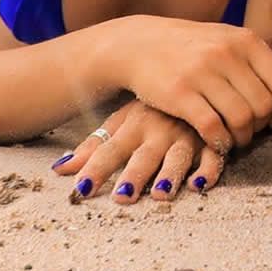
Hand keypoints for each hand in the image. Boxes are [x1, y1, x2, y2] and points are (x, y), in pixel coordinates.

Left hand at [51, 100, 224, 202]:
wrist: (188, 73)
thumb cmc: (151, 106)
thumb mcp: (121, 120)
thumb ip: (93, 147)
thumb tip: (59, 169)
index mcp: (133, 125)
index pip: (110, 149)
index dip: (96, 169)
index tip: (81, 189)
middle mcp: (158, 130)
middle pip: (143, 155)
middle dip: (134, 175)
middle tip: (122, 197)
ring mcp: (185, 134)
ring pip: (177, 156)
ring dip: (169, 174)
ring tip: (160, 194)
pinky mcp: (209, 139)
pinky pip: (213, 155)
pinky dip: (208, 170)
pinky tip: (200, 184)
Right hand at [117, 16, 271, 152]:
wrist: (139, 44)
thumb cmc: (191, 47)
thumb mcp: (229, 43)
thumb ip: (262, 66)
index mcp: (245, 40)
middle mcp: (227, 53)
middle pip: (264, 106)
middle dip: (261, 127)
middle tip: (250, 131)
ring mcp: (202, 72)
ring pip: (242, 119)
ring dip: (242, 138)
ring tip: (234, 138)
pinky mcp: (179, 93)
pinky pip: (213, 128)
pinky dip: (220, 142)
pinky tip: (215, 140)